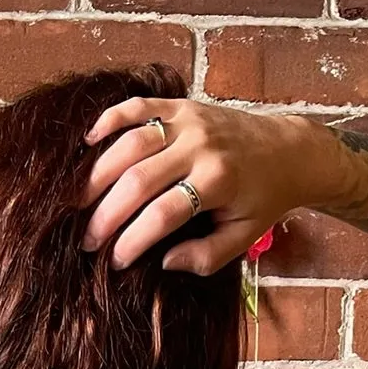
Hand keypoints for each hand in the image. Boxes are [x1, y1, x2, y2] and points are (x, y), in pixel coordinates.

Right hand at [80, 97, 318, 274]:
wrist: (289, 150)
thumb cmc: (262, 199)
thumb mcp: (244, 237)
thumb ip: (206, 257)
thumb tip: (164, 263)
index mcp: (217, 182)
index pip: (161, 215)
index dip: (133, 241)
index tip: (114, 262)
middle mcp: (200, 146)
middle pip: (138, 180)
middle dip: (106, 214)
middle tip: (86, 240)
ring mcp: (189, 121)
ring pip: (131, 142)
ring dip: (98, 174)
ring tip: (79, 203)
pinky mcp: (182, 105)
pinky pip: (138, 106)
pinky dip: (110, 120)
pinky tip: (89, 143)